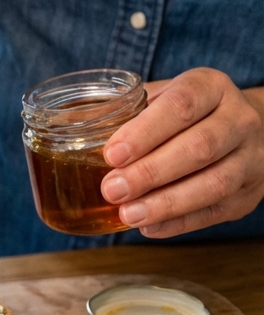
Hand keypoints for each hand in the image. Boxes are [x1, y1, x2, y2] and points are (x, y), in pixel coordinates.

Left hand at [100, 69, 263, 236]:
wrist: (247, 127)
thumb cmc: (189, 112)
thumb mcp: (164, 95)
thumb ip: (126, 109)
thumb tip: (70, 127)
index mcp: (212, 87)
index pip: (182, 105)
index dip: (146, 131)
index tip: (112, 153)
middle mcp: (239, 120)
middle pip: (199, 147)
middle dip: (151, 172)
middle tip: (111, 189)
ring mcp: (251, 158)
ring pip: (215, 184)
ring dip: (167, 203)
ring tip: (128, 214)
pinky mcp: (250, 194)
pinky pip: (216, 212)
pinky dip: (180, 223)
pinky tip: (149, 227)